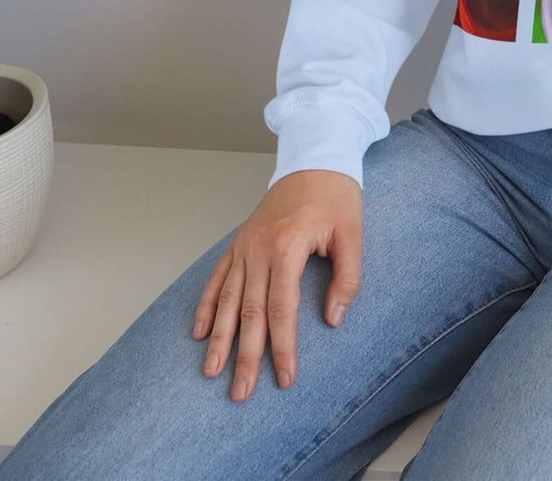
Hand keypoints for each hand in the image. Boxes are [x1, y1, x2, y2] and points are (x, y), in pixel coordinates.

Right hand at [193, 169, 361, 401]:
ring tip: (211, 372)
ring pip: (226, 299)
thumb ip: (347, 278)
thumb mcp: (352, 234)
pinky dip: (206, 305)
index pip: (282, 309)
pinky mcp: (239, 242)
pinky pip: (217, 277)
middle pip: (248, 312)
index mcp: (287, 247)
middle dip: (244, 355)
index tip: (284, 378)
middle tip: (240, 393)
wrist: (314, 159)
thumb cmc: (336, 197)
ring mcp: (244, 245)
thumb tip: (333, 320)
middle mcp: (259, 249)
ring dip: (218, 338)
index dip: (282, 347)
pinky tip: (199, 332)